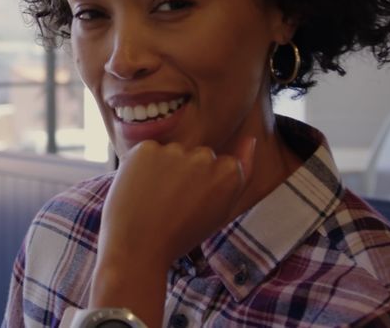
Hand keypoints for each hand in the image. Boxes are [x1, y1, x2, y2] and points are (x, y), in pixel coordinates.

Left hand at [98, 137, 257, 269]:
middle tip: (172, 205)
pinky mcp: (147, 148)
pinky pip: (149, 151)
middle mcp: (206, 156)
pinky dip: (143, 167)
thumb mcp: (221, 210)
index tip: (193, 206)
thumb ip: (241, 173)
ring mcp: (176, 150)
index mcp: (230, 172)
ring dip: (164, 168)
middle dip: (186, 173)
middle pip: (197, 156)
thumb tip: (251, 139)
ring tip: (154, 200)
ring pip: (172, 152)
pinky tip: (140, 190)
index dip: (204, 187)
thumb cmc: (181, 234)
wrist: (138, 250)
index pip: (221, 164)